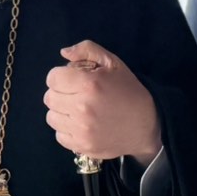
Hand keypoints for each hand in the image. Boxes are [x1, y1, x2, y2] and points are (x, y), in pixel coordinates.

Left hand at [44, 40, 161, 164]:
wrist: (147, 125)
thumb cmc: (128, 90)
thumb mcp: (113, 63)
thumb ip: (87, 50)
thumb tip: (64, 53)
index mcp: (88, 84)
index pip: (52, 78)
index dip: (60, 76)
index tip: (71, 80)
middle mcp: (81, 107)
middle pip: (49, 97)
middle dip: (60, 92)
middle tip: (76, 94)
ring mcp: (81, 130)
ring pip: (51, 117)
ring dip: (61, 111)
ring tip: (78, 109)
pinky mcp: (82, 146)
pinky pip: (59, 135)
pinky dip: (67, 129)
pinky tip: (81, 124)